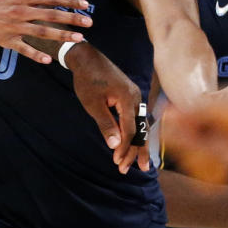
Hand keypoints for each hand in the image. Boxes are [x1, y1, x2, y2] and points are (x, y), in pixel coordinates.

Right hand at [0, 0, 92, 63]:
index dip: (70, 1)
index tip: (85, 5)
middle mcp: (21, 11)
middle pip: (51, 15)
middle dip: (72, 19)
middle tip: (90, 23)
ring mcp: (14, 27)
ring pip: (42, 32)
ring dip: (62, 36)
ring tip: (79, 39)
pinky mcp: (7, 40)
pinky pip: (24, 49)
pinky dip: (36, 55)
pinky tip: (49, 60)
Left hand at [66, 43, 148, 172]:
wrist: (87, 58)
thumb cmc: (87, 80)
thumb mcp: (93, 104)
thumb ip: (105, 124)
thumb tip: (114, 145)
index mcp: (128, 98)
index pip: (129, 129)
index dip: (124, 148)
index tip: (117, 162)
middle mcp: (136, 97)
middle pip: (140, 129)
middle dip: (135, 151)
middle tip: (131, 170)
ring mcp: (135, 96)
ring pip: (140, 125)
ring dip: (138, 144)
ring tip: (140, 164)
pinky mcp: (131, 97)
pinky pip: (137, 118)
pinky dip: (136, 132)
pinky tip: (135, 144)